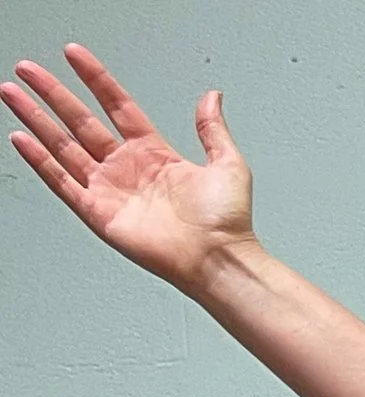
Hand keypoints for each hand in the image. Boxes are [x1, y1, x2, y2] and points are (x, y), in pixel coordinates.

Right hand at [7, 45, 256, 291]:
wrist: (219, 258)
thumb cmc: (227, 222)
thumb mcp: (227, 164)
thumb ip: (212, 129)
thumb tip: (212, 97)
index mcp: (156, 155)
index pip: (116, 106)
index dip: (95, 79)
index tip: (74, 55)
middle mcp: (128, 170)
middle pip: (80, 121)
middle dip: (52, 94)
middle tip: (28, 69)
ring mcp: (111, 190)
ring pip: (63, 146)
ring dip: (36, 119)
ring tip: (12, 92)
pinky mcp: (99, 213)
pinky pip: (62, 182)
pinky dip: (40, 161)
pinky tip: (21, 138)